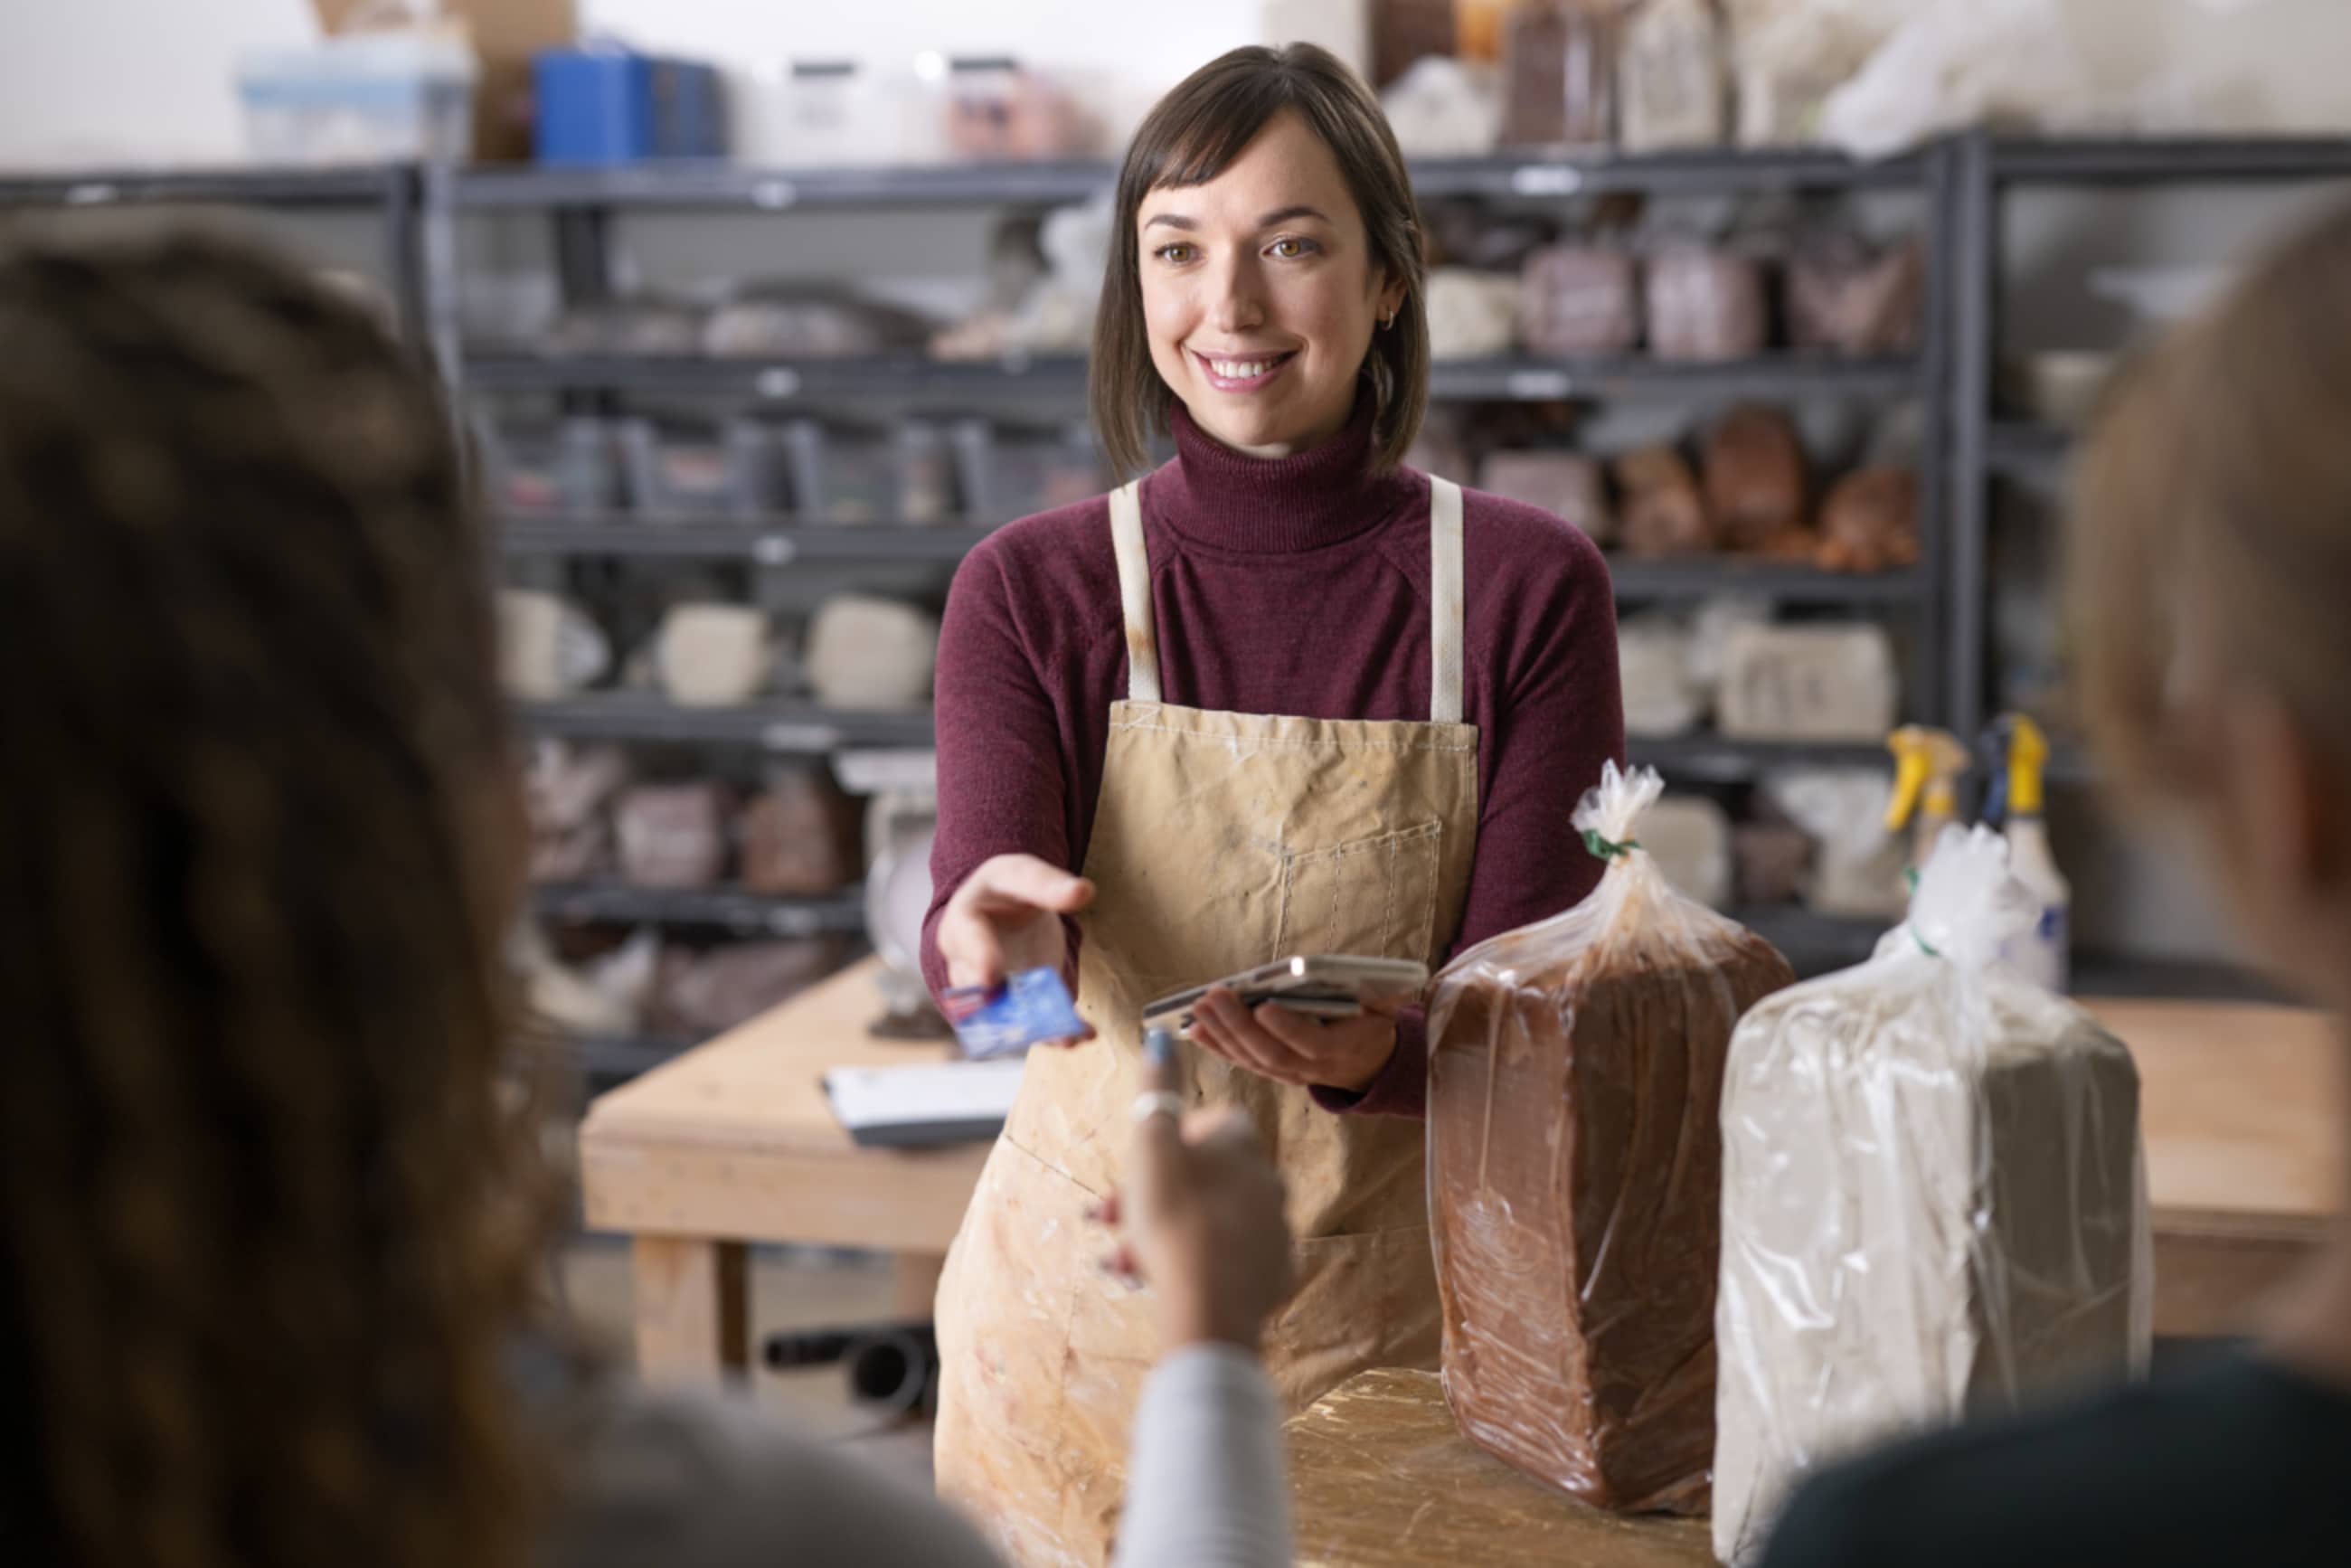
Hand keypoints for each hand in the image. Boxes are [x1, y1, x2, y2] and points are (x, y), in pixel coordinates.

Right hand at [935, 854, 1096, 1040]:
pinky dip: (1056, 1033)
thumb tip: (1083, 891)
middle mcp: (968, 966)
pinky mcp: (1016, 1005)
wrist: (1002, 911)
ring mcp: (991, 993)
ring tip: (1066, 1035)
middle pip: (979, 992)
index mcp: (962, 924)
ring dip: (1033, 1029)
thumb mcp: (1021, 874)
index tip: (991, 978)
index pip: (968, 941)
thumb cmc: (1005, 889)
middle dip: (1001, 1009)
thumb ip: (1047, 883)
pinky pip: (1032, 1024)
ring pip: (1004, 1017)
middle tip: (1027, 1022)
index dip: (979, 959)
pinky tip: (1082, 1032)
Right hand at [1095, 1045, 1293, 1352]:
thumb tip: (1161, 1036)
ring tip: (1121, 1261)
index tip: (1144, 1164)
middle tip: (1109, 1220)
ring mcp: (1277, 1228)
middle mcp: (1269, 1179)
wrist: (1208, 1302)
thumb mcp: (1152, 1144)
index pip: (1214, 1122)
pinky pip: (1231, 1260)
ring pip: (1212, 1221)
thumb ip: (1156, 1088)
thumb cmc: (1173, 1215)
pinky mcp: (1276, 1272)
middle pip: (1206, 1177)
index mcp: (1243, 1144)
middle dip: (1154, 1196)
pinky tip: (1161, 1280)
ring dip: (1165, 1234)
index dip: (1173, 1139)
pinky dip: (1197, 1265)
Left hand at [1187, 990, 1398, 1092]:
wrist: (1371, 1062)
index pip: (1312, 1044)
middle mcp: (1315, 1068)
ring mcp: (1292, 1074)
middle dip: (1240, 1025)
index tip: (1263, 1006)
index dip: (1288, 1028)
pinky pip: (1244, 1062)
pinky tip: (1196, 1029)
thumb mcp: (1384, 1005)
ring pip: (1253, 1060)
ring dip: (1221, 1034)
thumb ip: (1374, 992)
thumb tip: (1353, 973)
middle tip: (1215, 996)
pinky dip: (1218, 1046)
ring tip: (1199, 1007)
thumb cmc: (1373, 1021)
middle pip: (1271, 1053)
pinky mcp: (1275, 1073)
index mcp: (1345, 1048)